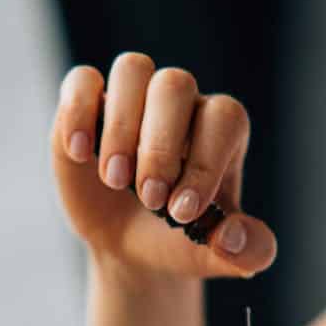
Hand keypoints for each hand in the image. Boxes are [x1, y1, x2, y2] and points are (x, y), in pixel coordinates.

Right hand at [52, 53, 276, 280]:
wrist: (132, 245)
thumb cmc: (179, 239)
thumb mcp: (216, 256)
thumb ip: (246, 251)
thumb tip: (232, 236)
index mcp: (220, 131)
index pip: (223, 118)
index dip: (205, 161)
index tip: (183, 212)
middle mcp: (180, 104)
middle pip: (175, 85)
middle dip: (159, 147)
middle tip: (149, 199)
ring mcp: (132, 99)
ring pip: (132, 69)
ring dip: (121, 127)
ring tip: (114, 180)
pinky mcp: (88, 106)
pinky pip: (82, 80)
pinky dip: (78, 111)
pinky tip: (80, 154)